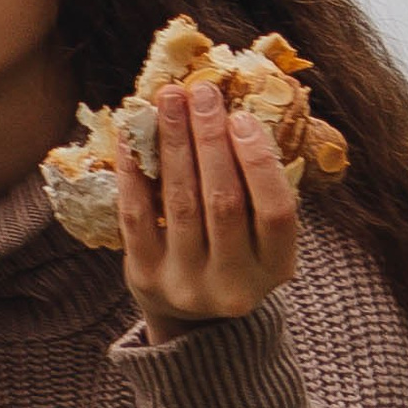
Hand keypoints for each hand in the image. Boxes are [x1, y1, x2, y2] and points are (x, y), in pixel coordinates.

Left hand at [118, 79, 299, 337]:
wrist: (192, 316)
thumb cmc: (234, 252)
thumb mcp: (262, 235)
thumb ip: (258, 187)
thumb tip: (234, 109)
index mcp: (276, 269)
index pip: (276, 213)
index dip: (258, 162)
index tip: (241, 116)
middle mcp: (235, 284)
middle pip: (224, 202)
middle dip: (210, 139)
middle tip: (201, 91)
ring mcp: (187, 285)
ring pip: (181, 202)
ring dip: (174, 143)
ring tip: (170, 100)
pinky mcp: (146, 277)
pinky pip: (136, 215)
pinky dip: (133, 170)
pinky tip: (132, 135)